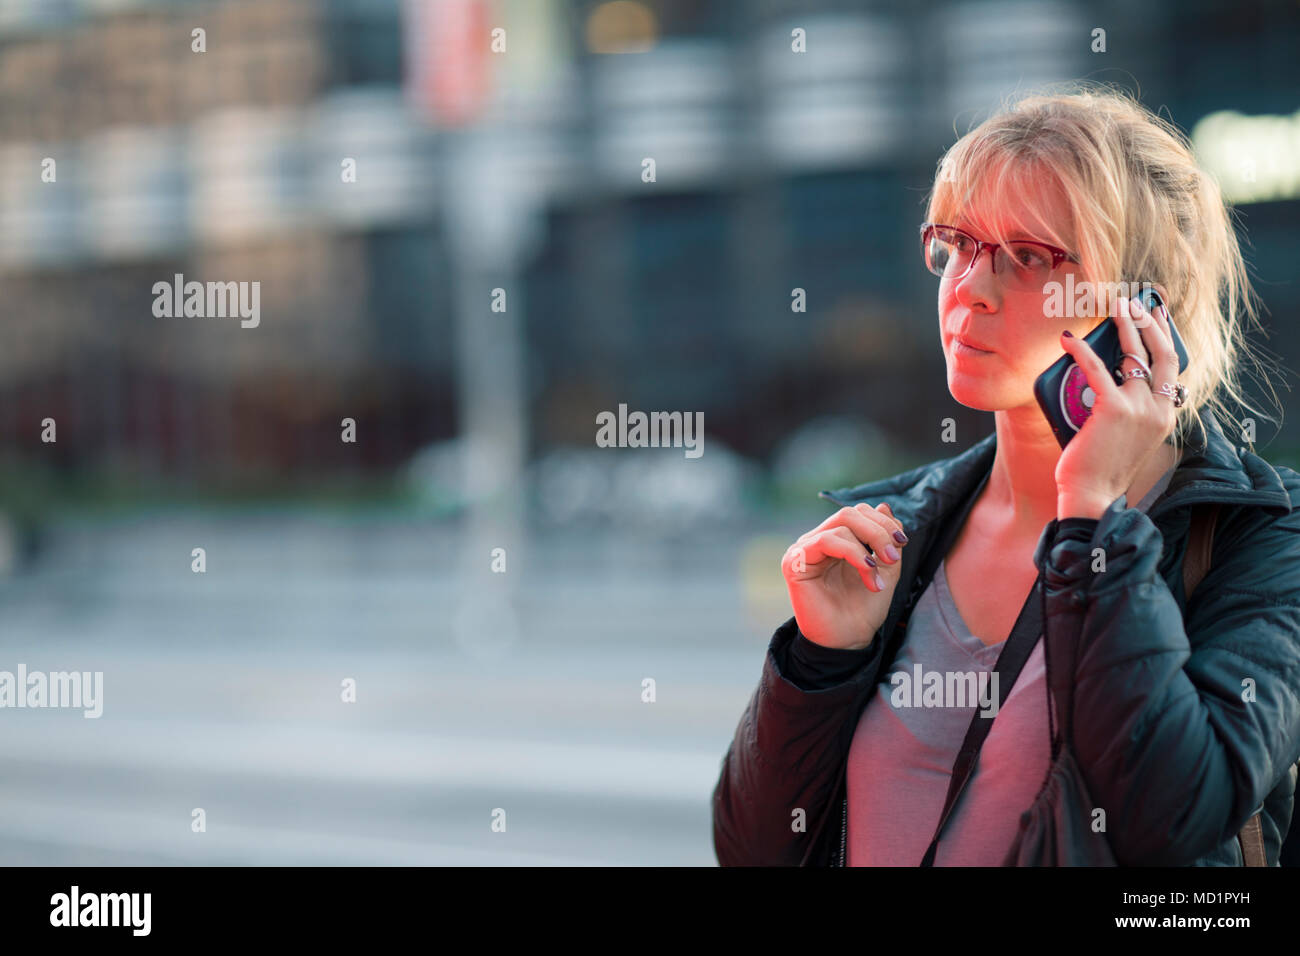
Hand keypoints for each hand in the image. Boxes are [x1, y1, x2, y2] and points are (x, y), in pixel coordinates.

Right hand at [782, 502, 908, 649]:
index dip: (883, 522)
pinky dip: (853, 553)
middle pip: (849, 513)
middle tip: (894, 555)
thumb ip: (885, 539)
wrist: (848, 640)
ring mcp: (804, 549)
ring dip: (868, 547)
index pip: (858, 513)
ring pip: (840, 524)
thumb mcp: (885, 568)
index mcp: (836, 539)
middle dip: (878, 531)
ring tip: (878, 575)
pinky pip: (825, 541)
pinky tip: (867, 572)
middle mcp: (817, 540)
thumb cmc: (863, 608)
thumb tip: (884, 505)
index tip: (902, 543)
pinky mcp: (795, 562)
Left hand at [1054, 290, 1179, 518]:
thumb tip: (1109, 378)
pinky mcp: (1113, 409)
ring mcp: (1139, 408)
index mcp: (1166, 416)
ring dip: (1124, 327)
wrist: (1092, 496)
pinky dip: (1081, 351)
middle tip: (1136, 301)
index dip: (1165, 337)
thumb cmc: (1101, 468)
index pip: (1173, 368)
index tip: (1158, 315)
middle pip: (1163, 354)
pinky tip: (1068, 340)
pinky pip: (1097, 369)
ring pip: (1135, 356)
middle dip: (1150, 322)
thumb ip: (1129, 410)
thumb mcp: (1127, 437)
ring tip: (1114, 306)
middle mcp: (1159, 410)